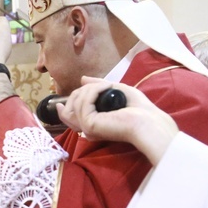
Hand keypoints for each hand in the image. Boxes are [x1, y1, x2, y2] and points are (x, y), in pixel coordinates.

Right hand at [58, 76, 178, 163]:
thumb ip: (98, 86)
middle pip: (68, 109)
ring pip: (76, 103)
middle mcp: (87, 128)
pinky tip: (108, 87)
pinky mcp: (89, 124)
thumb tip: (82, 79)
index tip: (60, 101)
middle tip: (99, 85)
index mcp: (93, 125)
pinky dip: (94, 90)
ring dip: (91, 89)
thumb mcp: (116, 90)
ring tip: (108, 85)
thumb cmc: (138, 109)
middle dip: (80, 92)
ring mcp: (87, 127)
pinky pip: (84, 102)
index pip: (70, 115)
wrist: (147, 121)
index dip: (65, 106)